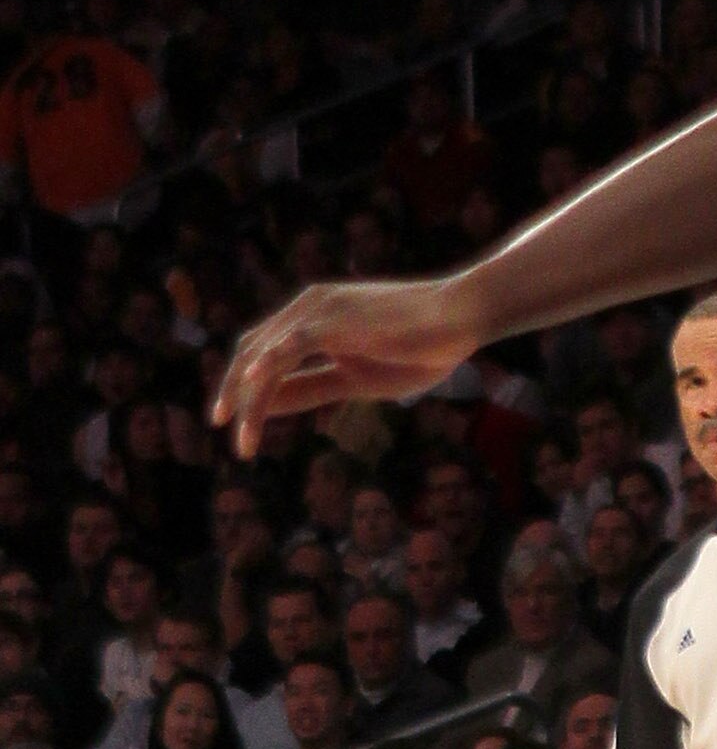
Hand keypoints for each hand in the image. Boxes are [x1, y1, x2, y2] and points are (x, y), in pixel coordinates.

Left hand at [212, 277, 475, 453]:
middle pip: (251, 351)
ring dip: (248, 401)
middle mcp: (309, 306)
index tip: (232, 422)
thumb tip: (266, 405)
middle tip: (223, 430)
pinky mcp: (336, 320)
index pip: (260, 348)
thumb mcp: (354, 378)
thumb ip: (310, 387)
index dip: (240, 384)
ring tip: (244, 442)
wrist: (461, 318)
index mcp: (313, 316)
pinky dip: (267, 373)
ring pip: (264, 357)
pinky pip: (290, 348)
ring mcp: (321, 310)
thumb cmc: (418, 346)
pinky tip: (252, 396)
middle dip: (233, 393)